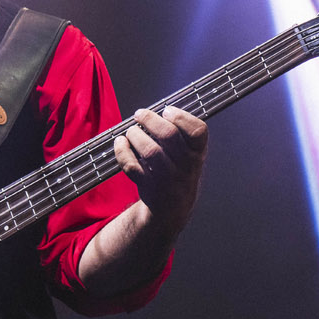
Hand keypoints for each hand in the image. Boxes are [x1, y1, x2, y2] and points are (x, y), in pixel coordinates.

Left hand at [113, 105, 207, 231]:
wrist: (172, 207)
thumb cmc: (177, 171)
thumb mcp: (189, 154)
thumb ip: (179, 134)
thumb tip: (153, 111)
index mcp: (198, 153)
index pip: (198, 131)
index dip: (181, 116)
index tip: (166, 111)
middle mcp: (186, 166)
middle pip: (169, 136)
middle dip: (150, 119)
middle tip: (139, 114)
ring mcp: (167, 178)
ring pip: (150, 151)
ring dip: (135, 135)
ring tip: (131, 131)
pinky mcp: (149, 186)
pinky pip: (132, 166)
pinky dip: (122, 151)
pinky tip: (120, 143)